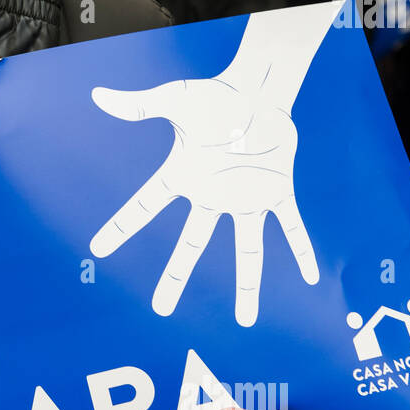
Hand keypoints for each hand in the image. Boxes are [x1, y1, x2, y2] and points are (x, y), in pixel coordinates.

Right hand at [87, 4, 334, 325]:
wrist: (259, 88)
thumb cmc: (216, 94)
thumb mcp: (174, 99)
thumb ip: (138, 105)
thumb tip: (98, 94)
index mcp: (185, 177)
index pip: (144, 206)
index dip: (121, 227)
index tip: (98, 248)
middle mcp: (213, 197)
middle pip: (190, 246)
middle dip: (175, 278)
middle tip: (160, 310)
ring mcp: (246, 199)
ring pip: (246, 251)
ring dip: (247, 286)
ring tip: (246, 321)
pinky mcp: (277, 192)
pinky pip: (291, 226)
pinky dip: (302, 250)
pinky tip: (311, 278)